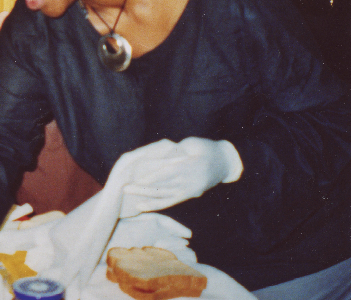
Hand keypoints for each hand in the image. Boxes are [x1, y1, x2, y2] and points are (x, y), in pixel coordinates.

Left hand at [118, 137, 242, 217]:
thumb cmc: (206, 148)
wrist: (226, 161)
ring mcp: (190, 189)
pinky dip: (155, 204)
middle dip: (143, 187)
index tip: (137, 178)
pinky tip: (141, 206)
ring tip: (128, 193)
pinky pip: (170, 201)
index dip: (154, 176)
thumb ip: (177, 151)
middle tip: (124, 187)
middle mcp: (192, 181)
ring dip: (145, 195)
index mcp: (194, 166)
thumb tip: (158, 155)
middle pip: (164, 185)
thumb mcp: (193, 144)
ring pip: (165, 194)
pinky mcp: (189, 194)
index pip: (170, 172)